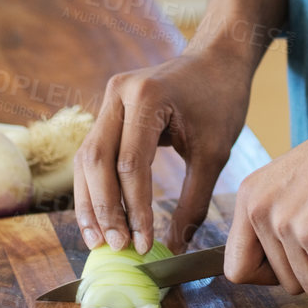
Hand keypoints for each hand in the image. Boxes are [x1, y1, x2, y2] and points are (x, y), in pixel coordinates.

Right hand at [75, 0, 285, 253]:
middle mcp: (119, 93)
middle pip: (97, 162)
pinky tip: (101, 219)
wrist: (219, 58)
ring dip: (91, 203)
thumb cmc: (221, 100)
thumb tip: (175, 248)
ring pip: (87, 160)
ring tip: (100, 242)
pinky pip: (93, 154)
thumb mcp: (215, 153)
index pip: (131, 165)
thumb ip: (194, 202)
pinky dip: (95, 188)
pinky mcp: (109, 110)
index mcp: (147, 97)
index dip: (135, 210)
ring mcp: (110, 99)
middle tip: (117, 247)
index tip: (143, 245)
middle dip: (105, 210)